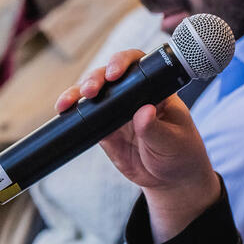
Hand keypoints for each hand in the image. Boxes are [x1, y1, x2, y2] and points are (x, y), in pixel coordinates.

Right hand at [56, 49, 220, 240]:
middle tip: (91, 91)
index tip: (114, 74)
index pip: (138, 65)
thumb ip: (156, 129)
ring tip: (68, 102)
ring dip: (78, 93)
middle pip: (109, 75)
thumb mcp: (172, 142)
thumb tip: (143, 112)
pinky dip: (72, 113)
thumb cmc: (180, 154)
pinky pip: (86, 117)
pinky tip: (64, 111)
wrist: (169, 180)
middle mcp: (134, 94)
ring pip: (93, 94)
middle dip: (95, 78)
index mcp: (156, 89)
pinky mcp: (104, 129)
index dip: (123, 63)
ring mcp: (117, 110)